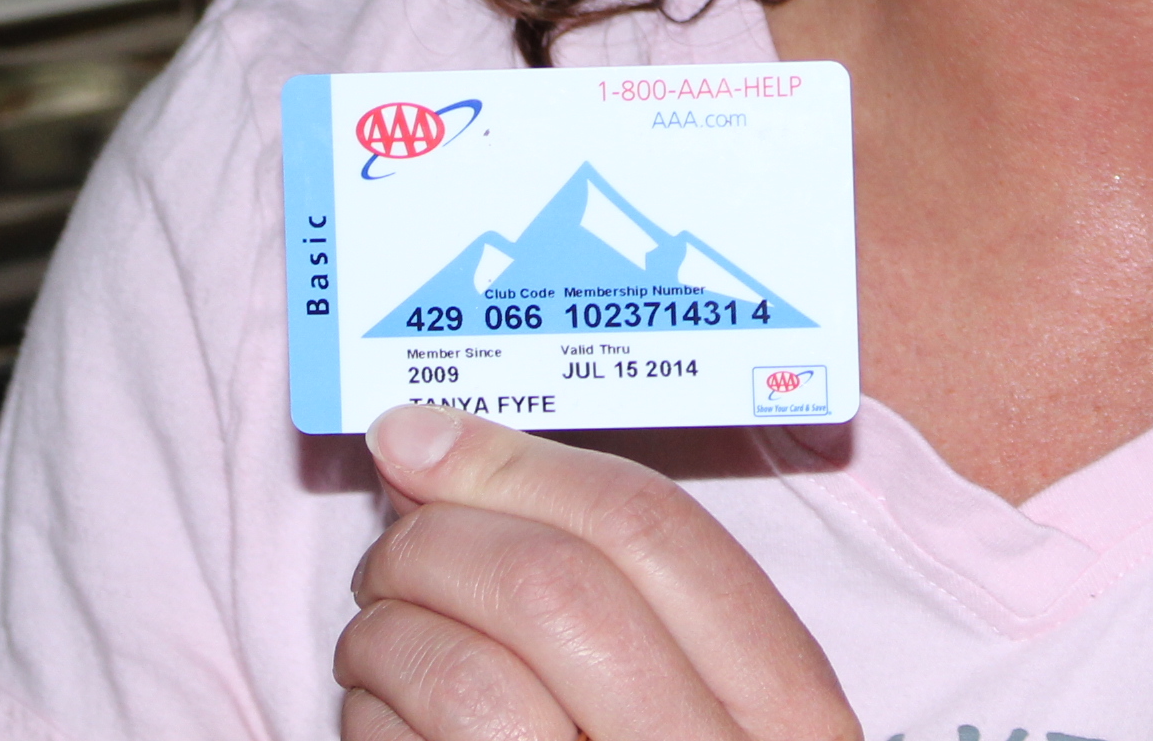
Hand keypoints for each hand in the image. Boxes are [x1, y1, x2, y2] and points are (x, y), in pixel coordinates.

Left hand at [337, 405, 860, 740]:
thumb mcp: (701, 714)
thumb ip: (619, 596)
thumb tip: (435, 454)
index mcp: (788, 723)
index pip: (657, 536)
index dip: (518, 465)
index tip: (423, 439)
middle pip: (552, 591)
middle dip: (438, 542)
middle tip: (393, 553)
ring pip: (463, 681)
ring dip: (385, 637)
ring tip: (381, 643)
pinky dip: (364, 720)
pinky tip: (380, 725)